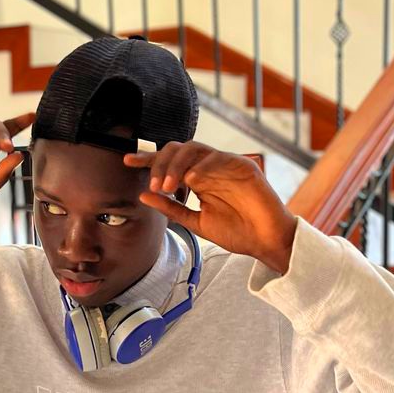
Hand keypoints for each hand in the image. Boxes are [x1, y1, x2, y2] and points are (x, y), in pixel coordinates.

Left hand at [123, 142, 296, 265]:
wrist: (266, 242)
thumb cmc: (237, 232)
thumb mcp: (196, 223)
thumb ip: (172, 209)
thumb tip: (144, 196)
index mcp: (199, 180)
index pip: (169, 163)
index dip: (148, 160)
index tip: (127, 162)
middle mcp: (210, 169)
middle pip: (178, 150)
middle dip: (160, 164)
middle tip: (155, 186)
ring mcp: (226, 165)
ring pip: (195, 150)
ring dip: (177, 165)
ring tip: (168, 186)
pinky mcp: (244, 167)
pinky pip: (219, 158)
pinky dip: (202, 166)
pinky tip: (190, 180)